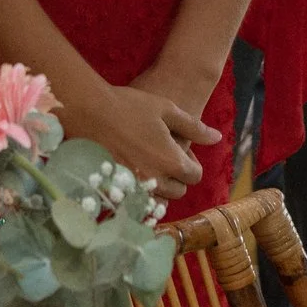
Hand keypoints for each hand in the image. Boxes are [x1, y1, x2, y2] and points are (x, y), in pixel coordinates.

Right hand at [67, 79, 215, 201]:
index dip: (191, 162)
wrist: (89, 110)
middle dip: (177, 176)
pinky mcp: (116, 189)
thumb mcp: (167, 109)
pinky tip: (131, 173)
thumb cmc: (130, 105)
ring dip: (158, 187)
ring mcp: (135, 187)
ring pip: (157, 199)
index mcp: (172, 161)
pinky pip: (135, 201)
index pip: (194, 175)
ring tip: (147, 164)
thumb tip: (216, 138)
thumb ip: (194, 127)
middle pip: (178, 191)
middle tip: (162, 155)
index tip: (179, 148)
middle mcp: (156, 180)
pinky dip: (138, 193)